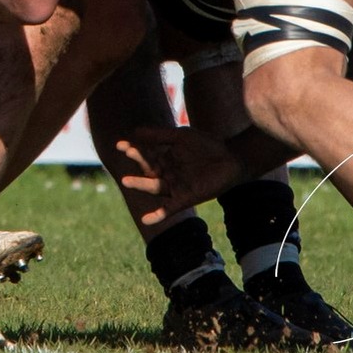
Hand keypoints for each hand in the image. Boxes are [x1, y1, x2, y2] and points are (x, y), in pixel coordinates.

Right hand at [113, 126, 244, 224]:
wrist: (232, 159)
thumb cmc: (207, 145)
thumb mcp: (181, 137)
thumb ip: (159, 136)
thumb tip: (134, 132)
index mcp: (165, 158)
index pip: (145, 154)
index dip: (134, 150)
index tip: (120, 145)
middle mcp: (167, 173)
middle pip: (147, 170)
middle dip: (138, 162)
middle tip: (128, 153)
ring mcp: (175, 186)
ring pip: (153, 188)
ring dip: (140, 186)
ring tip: (127, 181)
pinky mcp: (184, 199)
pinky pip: (168, 209)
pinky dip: (157, 215)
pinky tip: (146, 220)